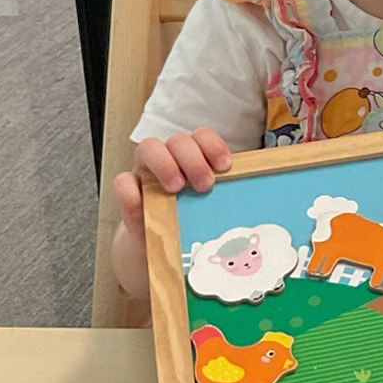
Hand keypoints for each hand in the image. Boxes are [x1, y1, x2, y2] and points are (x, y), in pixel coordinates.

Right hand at [110, 128, 231, 300]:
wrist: (165, 246)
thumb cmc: (194, 219)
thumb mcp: (213, 205)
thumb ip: (229, 195)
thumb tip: (260, 195)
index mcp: (193, 156)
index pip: (201, 136)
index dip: (213, 145)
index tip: (225, 166)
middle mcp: (168, 158)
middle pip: (177, 139)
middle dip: (193, 158)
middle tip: (205, 184)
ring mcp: (145, 173)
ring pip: (148, 147)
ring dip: (165, 164)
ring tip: (177, 188)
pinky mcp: (128, 193)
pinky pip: (122, 181)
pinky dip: (132, 189)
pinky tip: (145, 201)